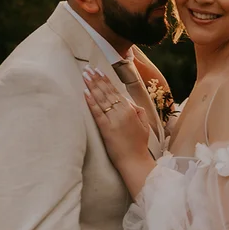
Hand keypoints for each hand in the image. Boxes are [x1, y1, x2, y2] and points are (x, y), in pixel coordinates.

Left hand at [83, 65, 154, 193]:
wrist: (134, 160)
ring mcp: (113, 120)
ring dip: (92, 86)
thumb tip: (129, 102)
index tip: (98, 71)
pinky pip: (97, 112)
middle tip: (87, 69)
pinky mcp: (106, 129)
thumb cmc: (139, 144)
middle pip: (107, 92)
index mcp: (131, 110)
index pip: (116, 91)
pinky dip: (91, 102)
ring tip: (85, 76)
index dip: (106, 80)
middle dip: (96, 79)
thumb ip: (138, 111)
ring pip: (101, 99)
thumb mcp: (144, 125)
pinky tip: (85, 93)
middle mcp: (122, 112)